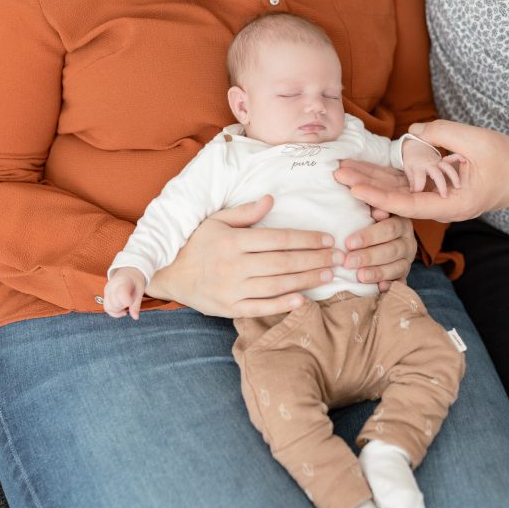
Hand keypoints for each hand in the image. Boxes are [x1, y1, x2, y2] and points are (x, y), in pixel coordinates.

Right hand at [104, 267, 146, 319]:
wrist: (128, 272)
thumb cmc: (136, 281)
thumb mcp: (140, 291)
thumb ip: (136, 304)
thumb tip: (135, 317)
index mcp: (123, 283)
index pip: (122, 297)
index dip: (129, 302)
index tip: (133, 300)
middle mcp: (112, 286)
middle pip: (115, 304)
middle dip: (124, 308)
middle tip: (130, 303)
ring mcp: (107, 290)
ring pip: (108, 307)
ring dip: (118, 311)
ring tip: (126, 307)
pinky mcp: (105, 294)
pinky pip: (106, 306)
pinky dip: (113, 311)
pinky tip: (121, 310)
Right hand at [146, 196, 342, 318]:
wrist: (170, 275)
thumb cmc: (197, 244)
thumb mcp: (216, 221)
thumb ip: (245, 212)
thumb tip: (271, 199)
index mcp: (233, 241)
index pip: (278, 239)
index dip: (306, 239)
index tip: (327, 238)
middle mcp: (234, 265)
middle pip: (283, 262)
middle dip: (314, 259)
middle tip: (338, 257)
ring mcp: (232, 289)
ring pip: (277, 284)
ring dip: (307, 279)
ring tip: (329, 274)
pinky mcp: (230, 309)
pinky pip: (261, 307)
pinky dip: (283, 304)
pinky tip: (303, 299)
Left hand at [335, 120, 508, 222]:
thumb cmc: (507, 162)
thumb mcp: (477, 141)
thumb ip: (442, 134)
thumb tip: (413, 131)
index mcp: (450, 204)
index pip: (406, 203)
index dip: (378, 195)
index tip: (353, 187)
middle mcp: (439, 206)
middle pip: (395, 198)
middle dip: (366, 186)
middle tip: (337, 173)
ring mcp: (437, 199)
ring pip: (398, 190)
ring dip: (372, 180)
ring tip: (344, 170)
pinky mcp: (437, 188)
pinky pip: (408, 184)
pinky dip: (387, 177)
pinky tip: (366, 170)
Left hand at [343, 214, 416, 290]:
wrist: (383, 235)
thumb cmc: (371, 220)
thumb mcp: (372, 209)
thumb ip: (373, 205)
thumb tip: (376, 211)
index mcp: (401, 223)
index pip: (388, 229)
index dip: (368, 236)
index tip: (348, 243)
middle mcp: (408, 242)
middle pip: (391, 250)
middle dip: (369, 257)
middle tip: (348, 262)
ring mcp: (407, 260)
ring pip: (397, 268)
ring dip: (378, 272)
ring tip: (360, 276)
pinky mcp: (404, 274)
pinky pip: (401, 282)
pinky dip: (391, 286)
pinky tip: (380, 288)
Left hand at [401, 139, 466, 196]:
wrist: (416, 146)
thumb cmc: (412, 161)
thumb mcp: (408, 169)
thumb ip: (412, 180)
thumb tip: (412, 192)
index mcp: (419, 167)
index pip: (420, 178)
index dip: (419, 187)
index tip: (418, 195)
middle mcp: (430, 164)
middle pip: (437, 174)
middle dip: (441, 185)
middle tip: (445, 196)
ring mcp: (438, 162)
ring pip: (447, 168)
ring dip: (454, 177)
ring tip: (458, 186)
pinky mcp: (444, 160)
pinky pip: (453, 158)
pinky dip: (458, 158)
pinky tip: (464, 160)